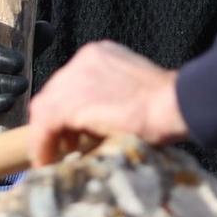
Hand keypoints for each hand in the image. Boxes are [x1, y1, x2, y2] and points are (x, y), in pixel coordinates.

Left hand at [27, 40, 186, 165]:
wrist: (173, 104)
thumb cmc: (166, 104)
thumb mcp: (131, 92)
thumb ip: (109, 98)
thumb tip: (94, 125)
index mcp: (98, 54)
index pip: (69, 82)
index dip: (66, 108)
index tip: (69, 130)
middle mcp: (82, 61)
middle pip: (54, 93)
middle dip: (54, 121)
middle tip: (60, 146)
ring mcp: (74, 78)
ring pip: (44, 108)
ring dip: (46, 135)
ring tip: (51, 157)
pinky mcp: (71, 102)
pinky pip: (45, 126)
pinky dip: (43, 145)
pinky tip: (48, 161)